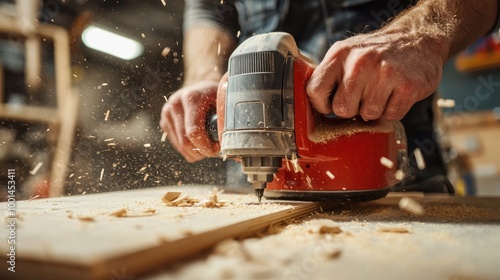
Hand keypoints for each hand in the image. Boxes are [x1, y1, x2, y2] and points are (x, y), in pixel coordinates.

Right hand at [160, 81, 219, 161]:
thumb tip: (231, 143)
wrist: (200, 87)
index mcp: (190, 98)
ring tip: (207, 148)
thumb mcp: (223, 102)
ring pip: (179, 146)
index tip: (217, 149)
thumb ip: (224, 120)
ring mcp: (167, 113)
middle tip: (213, 152)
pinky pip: (176, 144)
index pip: (194, 132)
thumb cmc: (215, 96)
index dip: (206, 146)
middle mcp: (175, 104)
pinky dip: (188, 150)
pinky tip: (198, 144)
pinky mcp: (164, 122)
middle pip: (184, 141)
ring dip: (195, 153)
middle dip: (200, 152)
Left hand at [306, 30, 443, 120]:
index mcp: (339, 54)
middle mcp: (360, 62)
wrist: (418, 39)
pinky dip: (393, 110)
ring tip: (382, 90)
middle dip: (352, 109)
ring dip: (375, 109)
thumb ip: (329, 76)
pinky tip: (396, 93)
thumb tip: (311, 107)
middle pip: (342, 110)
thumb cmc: (376, 53)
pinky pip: (390, 116)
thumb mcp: (347, 54)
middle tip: (363, 95)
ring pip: (368, 115)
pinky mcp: (407, 86)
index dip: (322, 105)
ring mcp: (385, 73)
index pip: (314, 91)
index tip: (331, 106)